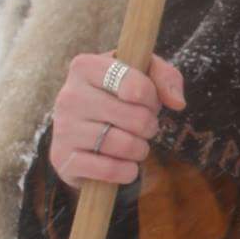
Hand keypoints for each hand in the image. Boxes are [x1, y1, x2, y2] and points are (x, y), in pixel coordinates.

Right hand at [48, 53, 185, 189]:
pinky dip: (127, 171)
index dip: (152, 99)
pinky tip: (125, 165)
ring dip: (140, 149)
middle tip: (142, 127)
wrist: (85, 133)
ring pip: (124, 145)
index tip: (147, 101)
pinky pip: (109, 169)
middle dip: (149, 126)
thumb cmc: (120, 99)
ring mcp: (63, 128)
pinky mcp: (62, 158)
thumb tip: (177, 103)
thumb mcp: (144, 77)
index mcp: (85, 66)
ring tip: (134, 145)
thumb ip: (166, 77)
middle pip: (135, 118)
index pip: (136, 86)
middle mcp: (68, 94)